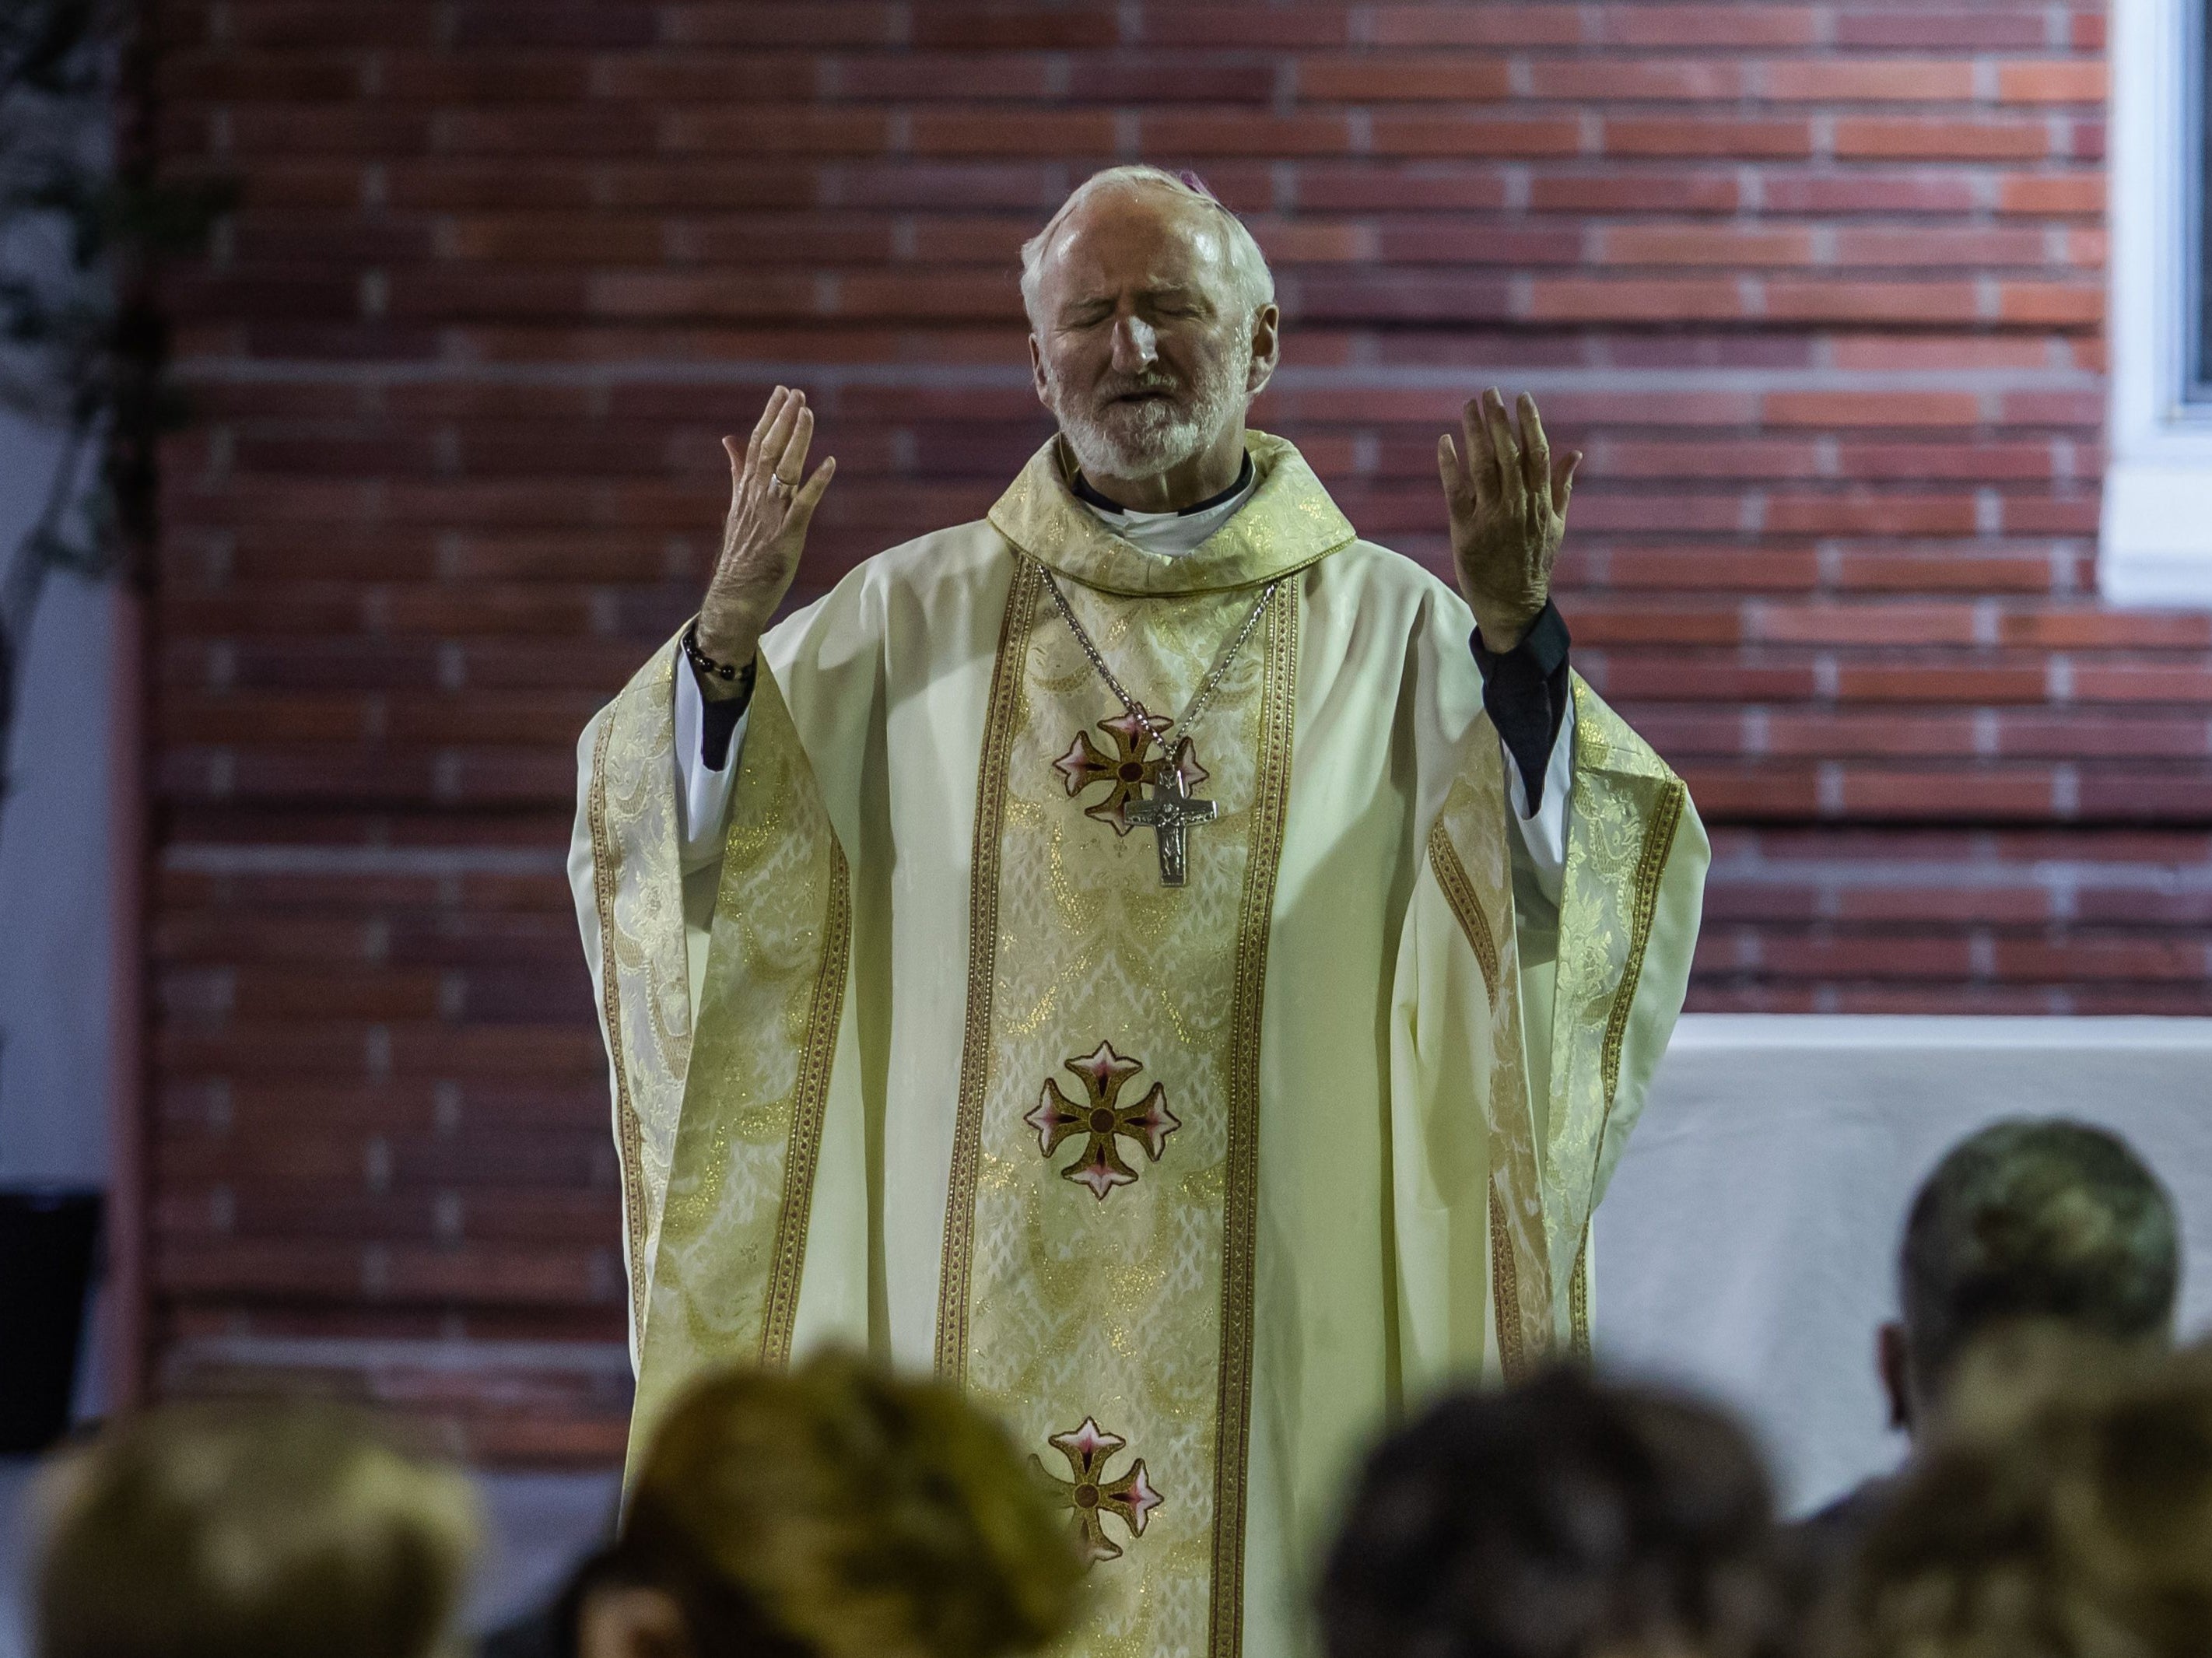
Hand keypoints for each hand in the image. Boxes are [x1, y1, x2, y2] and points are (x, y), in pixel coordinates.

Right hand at [696, 386, 834, 668]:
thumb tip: (729, 441)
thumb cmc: (741, 554)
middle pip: (770, 450)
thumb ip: (737, 472)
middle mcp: (756, 497)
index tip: (780, 392)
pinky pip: (805, 503)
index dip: (769, 417)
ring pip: (786, 470)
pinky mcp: (788, 534)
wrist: (735, 595)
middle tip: (797, 392)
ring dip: (798, 440)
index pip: (756, 444)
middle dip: (783, 419)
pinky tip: (830, 462)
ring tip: (808, 413)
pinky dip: (817, 482)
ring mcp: (772, 515)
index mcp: (745, 489)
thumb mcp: (736, 506)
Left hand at [1437, 388, 1579, 653]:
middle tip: (1490, 393)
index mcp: (1541, 503)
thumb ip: (1562, 487)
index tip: (1522, 398)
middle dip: (1499, 420)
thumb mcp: (1556, 526)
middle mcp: (1518, 506)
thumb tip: (1574, 453)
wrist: (1513, 605)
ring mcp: (1492, 517)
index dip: (1530, 423)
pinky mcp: (1466, 530)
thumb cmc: (1534, 563)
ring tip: (1468, 406)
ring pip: (1483, 466)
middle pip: (1509, 453)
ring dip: (1475, 433)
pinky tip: (1445, 441)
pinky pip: (1456, 490)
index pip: (1537, 453)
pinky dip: (1450, 464)